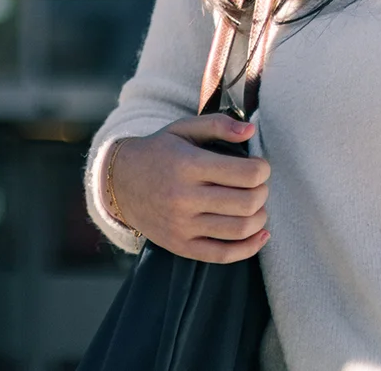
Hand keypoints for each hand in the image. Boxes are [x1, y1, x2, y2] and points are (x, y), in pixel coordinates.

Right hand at [107, 113, 270, 263]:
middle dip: (262, 193)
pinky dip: (250, 247)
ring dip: (259, 218)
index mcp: (186, 165)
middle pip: (248, 202)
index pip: (246, 174)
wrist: (118, 182)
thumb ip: (218, 124)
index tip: (258, 167)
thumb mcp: (182, 130)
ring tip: (255, 206)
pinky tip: (259, 234)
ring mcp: (181, 225)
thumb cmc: (157, 153)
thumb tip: (251, 130)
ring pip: (241, 229)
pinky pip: (225, 254)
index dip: (262, 170)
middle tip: (257, 185)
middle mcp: (183, 197)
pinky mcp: (180, 245)